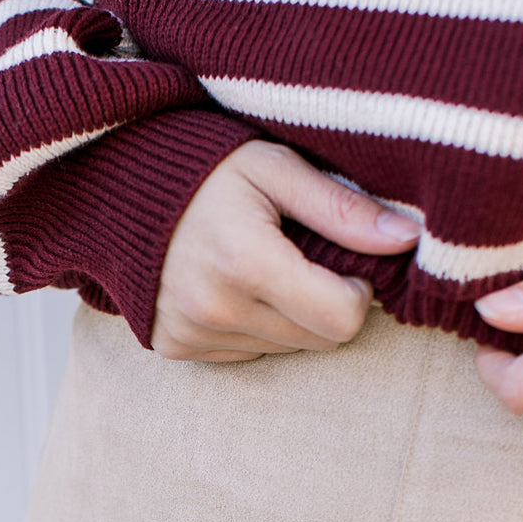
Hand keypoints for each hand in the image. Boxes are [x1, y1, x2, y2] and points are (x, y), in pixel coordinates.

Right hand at [152, 141, 420, 361]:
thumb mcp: (275, 167)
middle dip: (326, 305)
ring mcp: (191, 333)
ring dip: (289, 317)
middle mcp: (215, 309)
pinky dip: (251, 326)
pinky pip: (245, 354)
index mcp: (245, 261)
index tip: (341, 261)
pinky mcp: (174, 347)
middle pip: (318, 341)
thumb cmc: (204, 168)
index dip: (357, 293)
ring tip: (260, 266)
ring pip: (285, 350)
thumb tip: (407, 239)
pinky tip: (229, 286)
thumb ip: (341, 208)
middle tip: (303, 259)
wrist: (115, 185)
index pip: (341, 319)